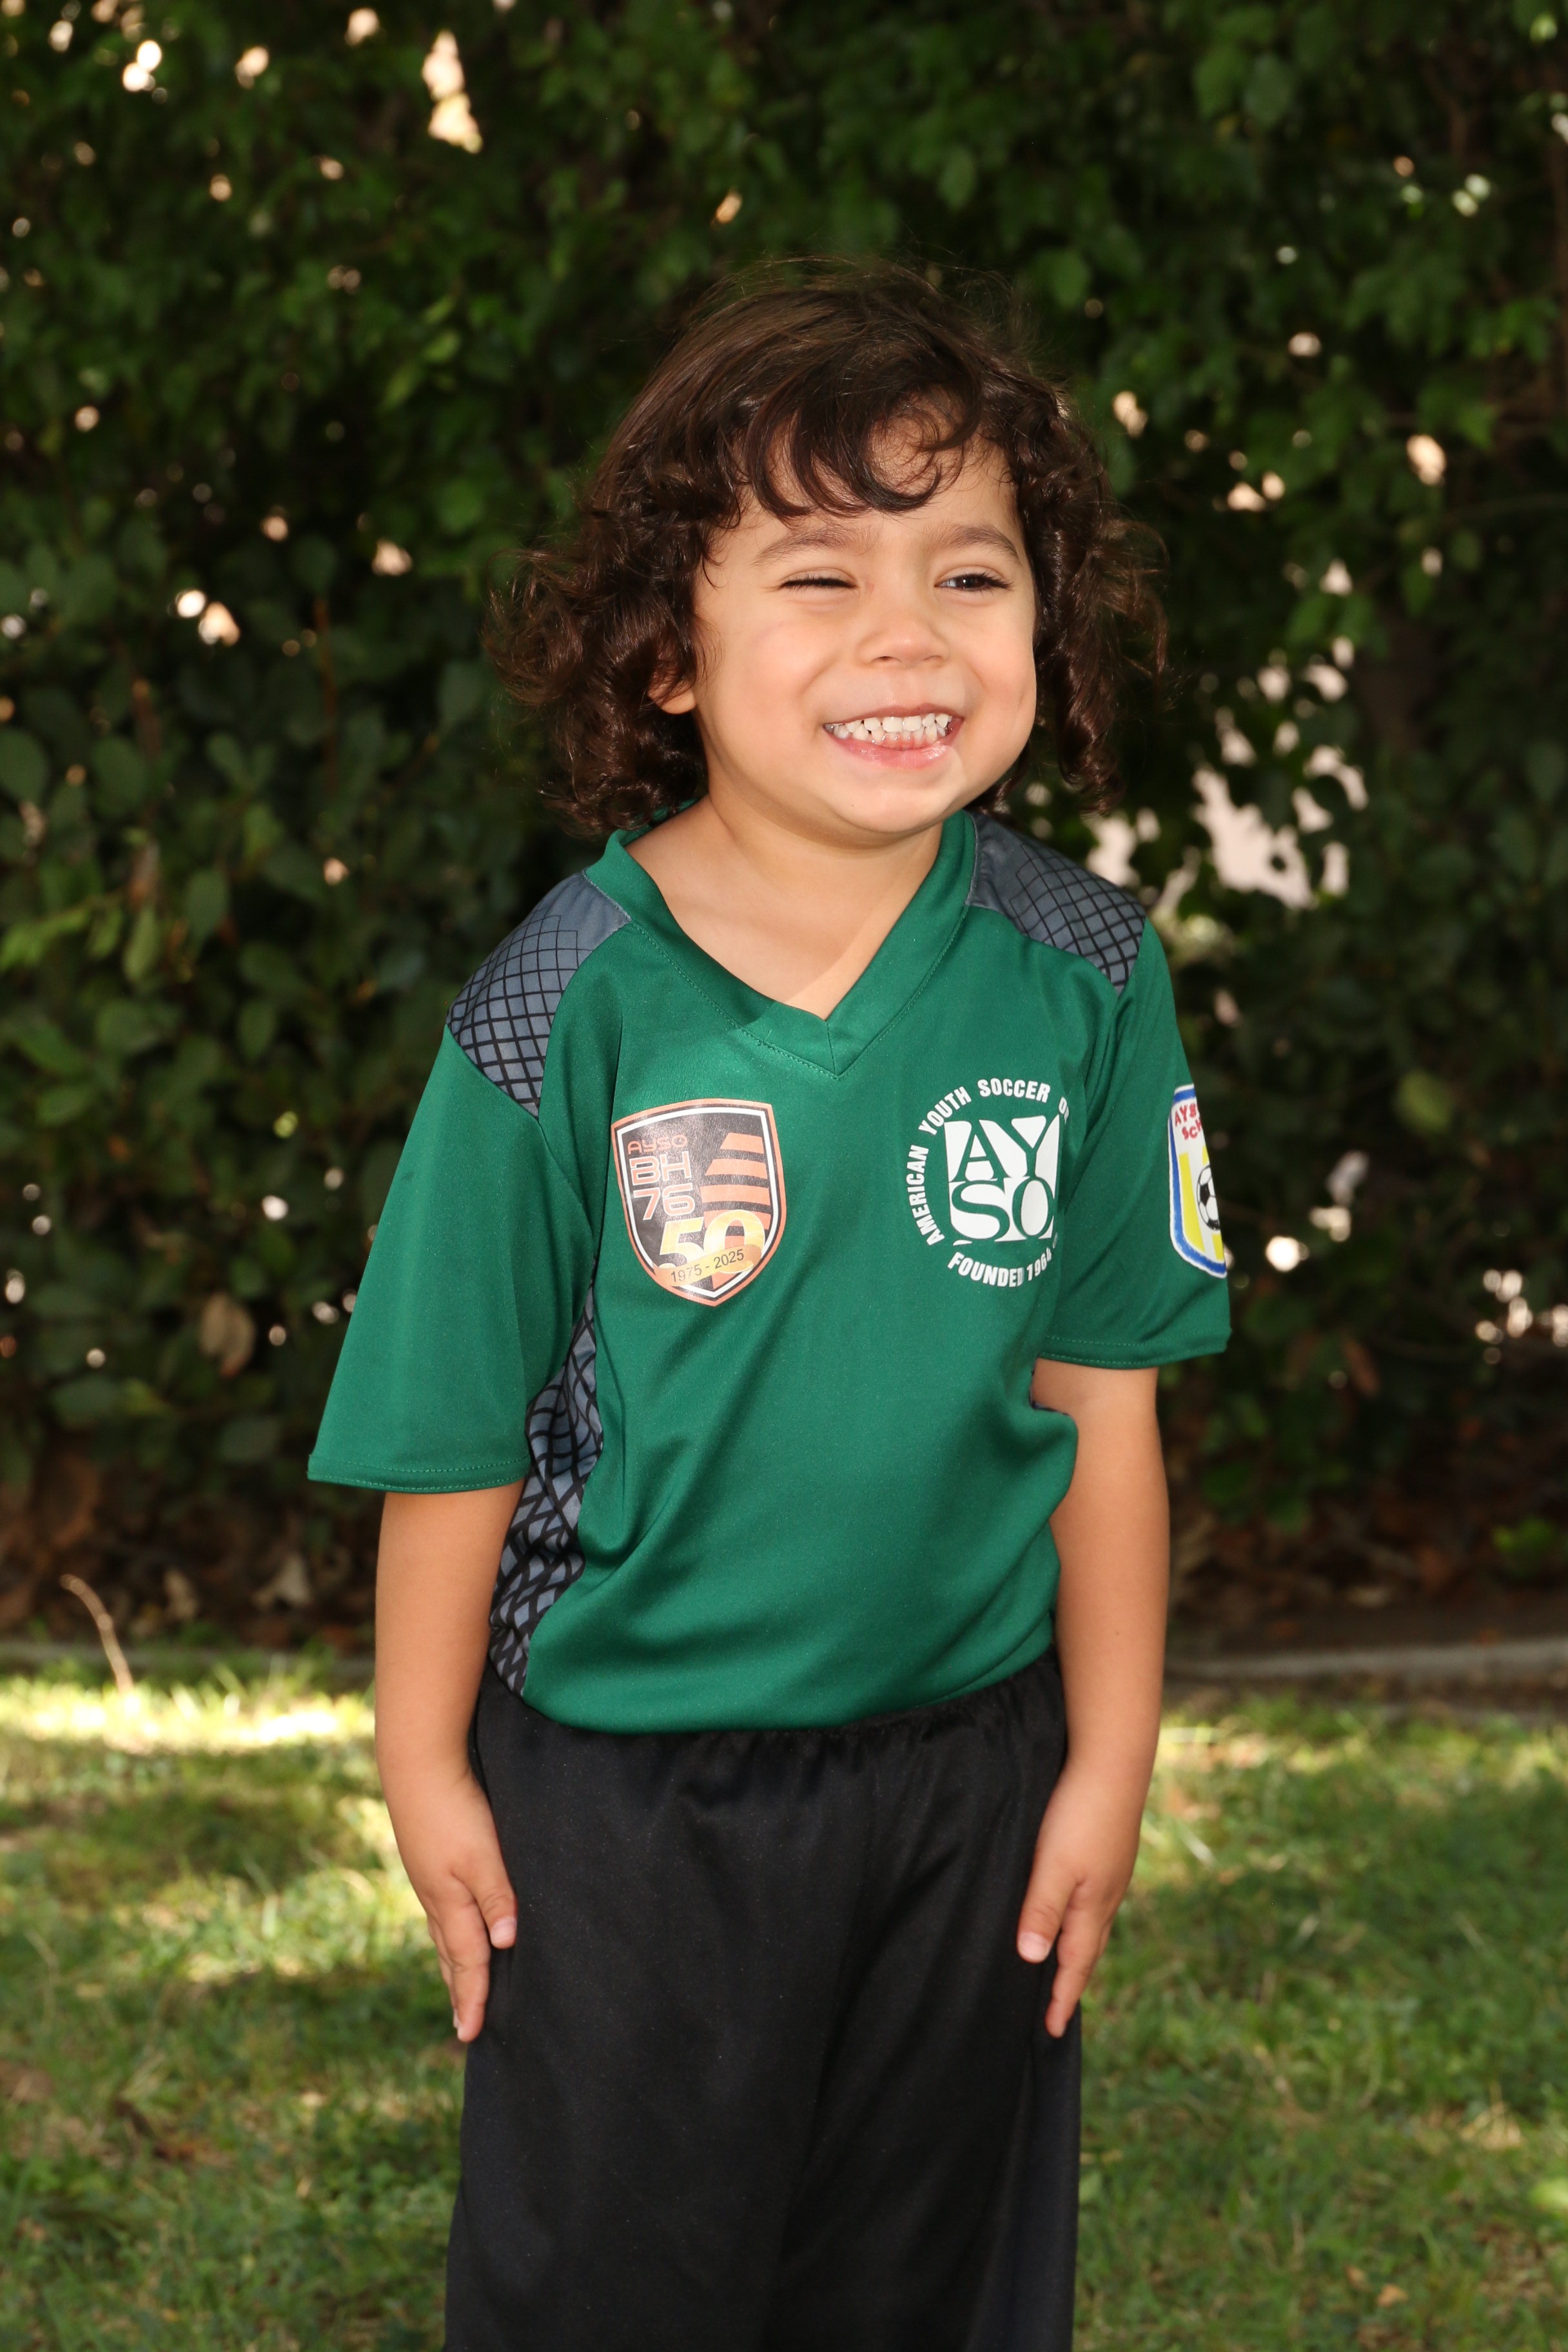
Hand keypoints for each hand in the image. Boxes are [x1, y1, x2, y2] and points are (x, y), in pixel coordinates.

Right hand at [386, 1762, 517, 2041]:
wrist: (416, 1764)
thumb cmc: (455, 1810)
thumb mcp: (483, 1855)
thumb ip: (497, 1898)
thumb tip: (506, 1945)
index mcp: (451, 1902)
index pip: (469, 1960)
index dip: (474, 1997)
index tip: (471, 2034)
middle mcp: (436, 1897)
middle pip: (452, 1954)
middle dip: (460, 1990)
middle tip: (463, 2025)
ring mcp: (429, 1878)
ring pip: (444, 1933)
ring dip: (453, 1963)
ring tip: (457, 1986)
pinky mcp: (428, 1859)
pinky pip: (440, 1910)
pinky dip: (448, 1932)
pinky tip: (451, 1925)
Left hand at [1016, 1758, 1145, 2037]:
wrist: (1114, 1761)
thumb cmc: (1080, 1814)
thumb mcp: (1054, 1865)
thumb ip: (1042, 1911)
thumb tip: (1033, 1960)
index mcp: (1093, 1906)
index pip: (1075, 1964)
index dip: (1061, 1997)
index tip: (1051, 2030)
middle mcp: (1107, 1894)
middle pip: (1086, 1949)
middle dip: (1072, 1980)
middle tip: (1058, 2008)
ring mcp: (1111, 1871)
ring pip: (1092, 1922)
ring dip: (1077, 1948)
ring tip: (1064, 1965)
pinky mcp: (1109, 1850)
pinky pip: (1094, 1899)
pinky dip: (1081, 1917)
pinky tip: (1074, 1907)